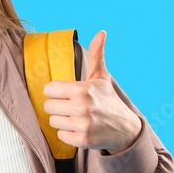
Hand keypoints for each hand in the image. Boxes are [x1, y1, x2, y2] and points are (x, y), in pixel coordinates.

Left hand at [42, 30, 141, 153]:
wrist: (125, 128)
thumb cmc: (107, 100)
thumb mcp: (101, 77)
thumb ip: (96, 55)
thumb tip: (101, 32)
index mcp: (83, 90)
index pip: (49, 89)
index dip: (56, 91)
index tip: (65, 93)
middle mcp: (82, 107)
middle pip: (48, 106)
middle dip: (58, 106)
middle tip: (71, 106)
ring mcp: (82, 125)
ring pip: (53, 121)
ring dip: (62, 120)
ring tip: (76, 117)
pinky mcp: (82, 140)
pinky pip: (60, 135)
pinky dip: (68, 133)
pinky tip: (79, 128)